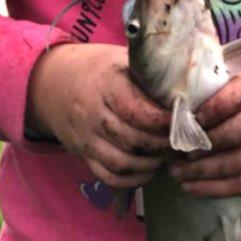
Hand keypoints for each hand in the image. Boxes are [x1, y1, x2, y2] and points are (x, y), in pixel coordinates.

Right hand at [27, 44, 170, 188]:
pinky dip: (131, 180)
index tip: (182, 120)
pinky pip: (107, 177)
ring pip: (120, 162)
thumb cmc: (99, 69)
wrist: (54, 82)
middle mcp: (92, 113)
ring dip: (149, 165)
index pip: (134, 110)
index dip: (161, 120)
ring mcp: (85, 137)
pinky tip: (148, 170)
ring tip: (166, 155)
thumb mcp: (122, 60)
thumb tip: (186, 87)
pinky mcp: (83, 154)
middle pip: (130, 139)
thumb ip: (148, 74)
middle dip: (160, 144)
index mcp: (105, 85)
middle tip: (180, 141)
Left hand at [169, 74, 240, 198]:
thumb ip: (210, 99)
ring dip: (205, 170)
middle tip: (183, 150)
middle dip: (211, 142)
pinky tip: (190, 186)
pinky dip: (213, 188)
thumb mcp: (234, 98)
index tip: (194, 118)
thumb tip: (174, 111)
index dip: (217, 105)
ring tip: (177, 171)